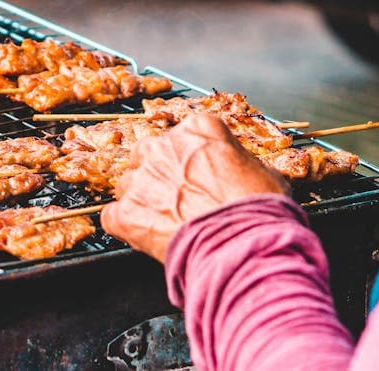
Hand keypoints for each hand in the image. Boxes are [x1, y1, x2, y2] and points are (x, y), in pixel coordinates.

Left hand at [101, 114, 287, 262]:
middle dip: (158, 174)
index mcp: (199, 130)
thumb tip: (237, 171)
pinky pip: (113, 216)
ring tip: (167, 224)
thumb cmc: (260, 213)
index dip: (190, 158)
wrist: (244, 249)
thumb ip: (238, 162)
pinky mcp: (126, 213)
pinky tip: (147, 237)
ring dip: (142, 201)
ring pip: (128, 184)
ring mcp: (141, 179)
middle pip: (148, 154)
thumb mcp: (265, 173)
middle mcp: (163, 146)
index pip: (183, 134)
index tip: (197, 174)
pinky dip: (126, 227)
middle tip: (178, 199)